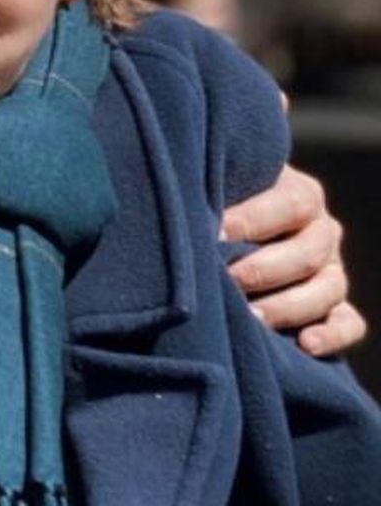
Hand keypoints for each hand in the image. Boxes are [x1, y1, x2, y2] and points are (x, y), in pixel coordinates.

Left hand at [223, 164, 367, 356]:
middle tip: (226, 280)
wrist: (229, 237)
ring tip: (249, 318)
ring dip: (287, 306)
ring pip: (328, 290)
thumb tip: (189, 219)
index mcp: (302, 196)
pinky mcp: (335, 308)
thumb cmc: (218, 208)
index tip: (213, 235)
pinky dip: (332, 335)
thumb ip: (216, 201)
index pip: (292, 205)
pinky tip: (305, 344)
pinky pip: (349, 324)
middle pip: (307, 254)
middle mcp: (322, 233)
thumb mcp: (223, 194)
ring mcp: (331, 273)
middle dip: (261, 270)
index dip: (251, 220)